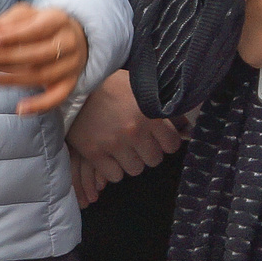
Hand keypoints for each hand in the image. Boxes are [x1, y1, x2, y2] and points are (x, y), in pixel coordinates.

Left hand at [0, 3, 89, 115]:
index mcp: (59, 20)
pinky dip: (40, 105)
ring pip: (42, 75)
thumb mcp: (29, 14)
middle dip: (8, 58)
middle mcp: (69, 42)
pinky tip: (20, 109)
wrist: (74, 37)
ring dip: (12, 80)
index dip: (14, 36)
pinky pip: (57, 97)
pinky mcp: (70, 82)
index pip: (37, 29)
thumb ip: (11, 19)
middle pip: (39, 54)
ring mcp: (71, 64)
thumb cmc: (43, 24)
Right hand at [65, 69, 182, 204]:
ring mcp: (114, 144)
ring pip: (136, 170)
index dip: (167, 142)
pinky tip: (111, 157)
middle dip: (149, 153)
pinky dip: (114, 169)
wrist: (75, 88)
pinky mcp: (95, 153)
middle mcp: (134, 131)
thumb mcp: (140, 86)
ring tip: (125, 150)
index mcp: (150, 113)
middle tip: (140, 144)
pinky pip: (115, 175)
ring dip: (132, 162)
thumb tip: (187, 124)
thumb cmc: (111, 84)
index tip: (159, 139)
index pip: (172, 144)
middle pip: (154, 160)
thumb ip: (163, 105)